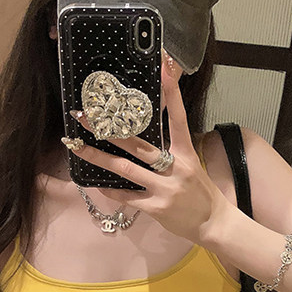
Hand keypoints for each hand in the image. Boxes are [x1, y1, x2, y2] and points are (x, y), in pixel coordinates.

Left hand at [68, 50, 227, 244]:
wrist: (213, 224)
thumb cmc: (200, 193)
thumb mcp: (191, 165)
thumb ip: (172, 150)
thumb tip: (146, 135)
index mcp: (186, 153)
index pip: (178, 118)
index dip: (171, 93)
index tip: (163, 68)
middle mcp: (175, 167)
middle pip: (137, 143)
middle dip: (109, 129)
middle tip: (85, 115)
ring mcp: (164, 187)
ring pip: (125, 169)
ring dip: (98, 157)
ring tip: (78, 147)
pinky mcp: (156, 207)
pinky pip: (127, 196)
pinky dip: (111, 190)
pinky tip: (97, 183)